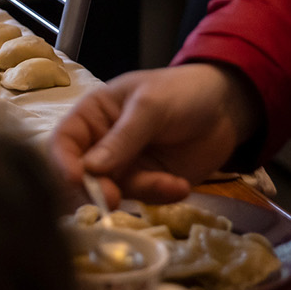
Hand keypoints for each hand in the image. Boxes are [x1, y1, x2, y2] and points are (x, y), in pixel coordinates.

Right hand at [47, 64, 261, 205]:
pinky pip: (144, 198)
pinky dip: (161, 195)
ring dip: (141, 191)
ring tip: (171, 183)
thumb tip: (89, 170)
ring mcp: (124, 166)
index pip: (63, 143)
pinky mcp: (148, 183)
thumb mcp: (150, 106)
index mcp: (91, 117)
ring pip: (114, 191)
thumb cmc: (181, 92)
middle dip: (97, 188)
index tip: (76, 179)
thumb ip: (122, 137)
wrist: (227, 106)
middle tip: (113, 198)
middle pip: (82, 175)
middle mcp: (101, 145)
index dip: (62, 163)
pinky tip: (181, 185)